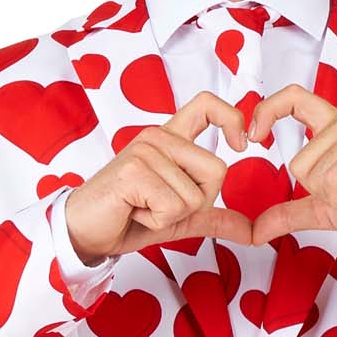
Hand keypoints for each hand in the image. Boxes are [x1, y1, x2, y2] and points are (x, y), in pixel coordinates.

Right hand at [64, 92, 254, 261]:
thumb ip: (214, 217)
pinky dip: (157, 221)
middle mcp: (158, 138)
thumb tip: (251, 230)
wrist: (84, 231)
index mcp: (170, 139)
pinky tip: (134, 212)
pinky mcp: (134, 170)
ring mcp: (145, 150)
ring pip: (195, 195)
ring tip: (142, 208)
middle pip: (217, 169)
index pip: (207, 105)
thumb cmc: (127, 216)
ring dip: (172, 216)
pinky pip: (173, 206)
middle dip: (197, 202)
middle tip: (160, 204)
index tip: (241, 144)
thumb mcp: (180, 217)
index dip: (232, 119)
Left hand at [247, 84, 336, 248]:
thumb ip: (290, 212)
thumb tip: (254, 230)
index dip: (267, 111)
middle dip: (319, 192)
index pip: (294, 99)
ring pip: (313, 173)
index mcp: (335, 128)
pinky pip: (332, 180)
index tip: (253, 137)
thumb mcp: (326, 210)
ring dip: (336, 198)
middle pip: (298, 161)